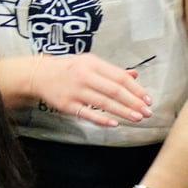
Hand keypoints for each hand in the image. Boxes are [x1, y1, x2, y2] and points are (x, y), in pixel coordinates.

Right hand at [32, 54, 151, 126]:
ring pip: (104, 103)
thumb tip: (134, 76)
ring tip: (136, 118)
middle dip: (133, 102)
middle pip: (114, 90)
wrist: (39, 75)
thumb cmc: (68, 69)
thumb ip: (111, 71)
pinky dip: (101, 119)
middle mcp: (86, 77)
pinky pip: (87, 114)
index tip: (147, 99)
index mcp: (94, 64)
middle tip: (146, 111)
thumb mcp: (90, 63)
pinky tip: (114, 123)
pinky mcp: (67, 105)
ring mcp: (76, 92)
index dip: (136, 89)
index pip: (120, 77)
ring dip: (122, 111)